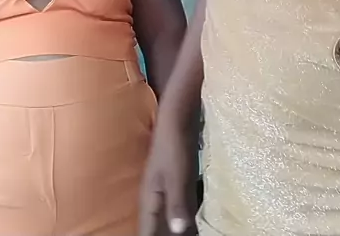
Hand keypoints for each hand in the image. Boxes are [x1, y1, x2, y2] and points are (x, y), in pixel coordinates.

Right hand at [139, 112, 198, 235]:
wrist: (176, 116)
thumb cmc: (173, 144)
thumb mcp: (175, 175)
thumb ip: (176, 204)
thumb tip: (178, 231)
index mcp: (149, 198)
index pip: (146, 231)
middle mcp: (155, 197)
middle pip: (156, 227)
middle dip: (163, 235)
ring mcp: (165, 189)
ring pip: (167, 218)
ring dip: (174, 229)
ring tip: (188, 235)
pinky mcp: (177, 182)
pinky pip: (177, 207)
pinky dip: (183, 218)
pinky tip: (192, 223)